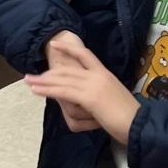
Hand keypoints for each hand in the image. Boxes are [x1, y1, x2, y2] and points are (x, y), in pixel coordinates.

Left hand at [25, 37, 139, 142]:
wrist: (139, 123)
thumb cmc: (129, 116)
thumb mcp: (113, 99)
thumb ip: (99, 95)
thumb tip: (87, 100)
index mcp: (106, 74)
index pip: (86, 55)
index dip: (70, 48)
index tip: (55, 44)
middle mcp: (99, 76)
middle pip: (68, 70)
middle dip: (47, 72)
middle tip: (30, 75)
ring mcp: (94, 85)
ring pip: (63, 80)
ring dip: (42, 82)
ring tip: (28, 82)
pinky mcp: (89, 97)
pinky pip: (63, 92)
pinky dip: (47, 90)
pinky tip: (36, 90)